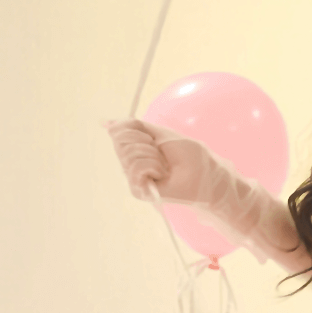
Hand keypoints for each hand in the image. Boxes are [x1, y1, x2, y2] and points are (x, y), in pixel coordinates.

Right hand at [103, 118, 222, 204]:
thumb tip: (106, 121)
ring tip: (164, 165)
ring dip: (152, 155)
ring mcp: (133, 177)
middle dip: (144, 141)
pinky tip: (162, 173)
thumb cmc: (189, 155)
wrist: (205, 174)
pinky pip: (135, 169)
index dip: (135, 128)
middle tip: (160, 152)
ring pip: (128, 154)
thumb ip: (136, 126)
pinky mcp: (138, 190)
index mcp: (136, 149)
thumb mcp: (161, 133)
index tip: (152, 136)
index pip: (118, 131)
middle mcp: (131, 163)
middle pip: (120, 141)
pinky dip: (152, 166)